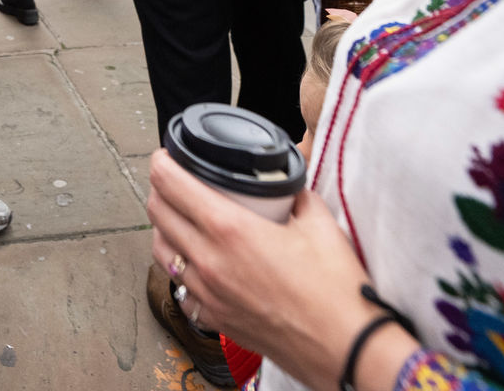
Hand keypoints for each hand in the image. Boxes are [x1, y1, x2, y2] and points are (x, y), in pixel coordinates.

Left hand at [146, 150, 417, 389]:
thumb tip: (290, 189)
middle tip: (171, 182)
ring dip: (163, 230)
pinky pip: (181, 289)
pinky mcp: (215, 319)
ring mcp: (208, 294)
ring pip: (161, 253)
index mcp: (230, 229)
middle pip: (158, 215)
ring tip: (178, 220)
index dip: (161, 164)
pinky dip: (180, 271)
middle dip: (159, 191)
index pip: (172, 186)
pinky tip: (196, 264)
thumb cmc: (335, 290)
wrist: (345, 348)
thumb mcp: (321, 226)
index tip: (164, 156)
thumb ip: (300, 198)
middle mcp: (209, 260)